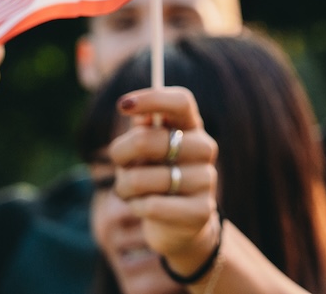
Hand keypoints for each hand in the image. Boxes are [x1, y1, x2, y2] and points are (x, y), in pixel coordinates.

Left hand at [110, 87, 221, 275]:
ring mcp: (206, 179)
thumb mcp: (145, 153)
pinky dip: (137, 207)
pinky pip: (152, 206)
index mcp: (191, 127)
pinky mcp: (202, 210)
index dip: (152, 99)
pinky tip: (143, 208)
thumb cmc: (155, 179)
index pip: (180, 101)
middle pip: (148, 139)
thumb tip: (139, 115)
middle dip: (120, 153)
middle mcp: (204, 148)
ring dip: (125, 187)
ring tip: (130, 192)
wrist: (179, 227)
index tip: (122, 105)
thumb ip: (142, 131)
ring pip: (142, 178)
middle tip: (119, 165)